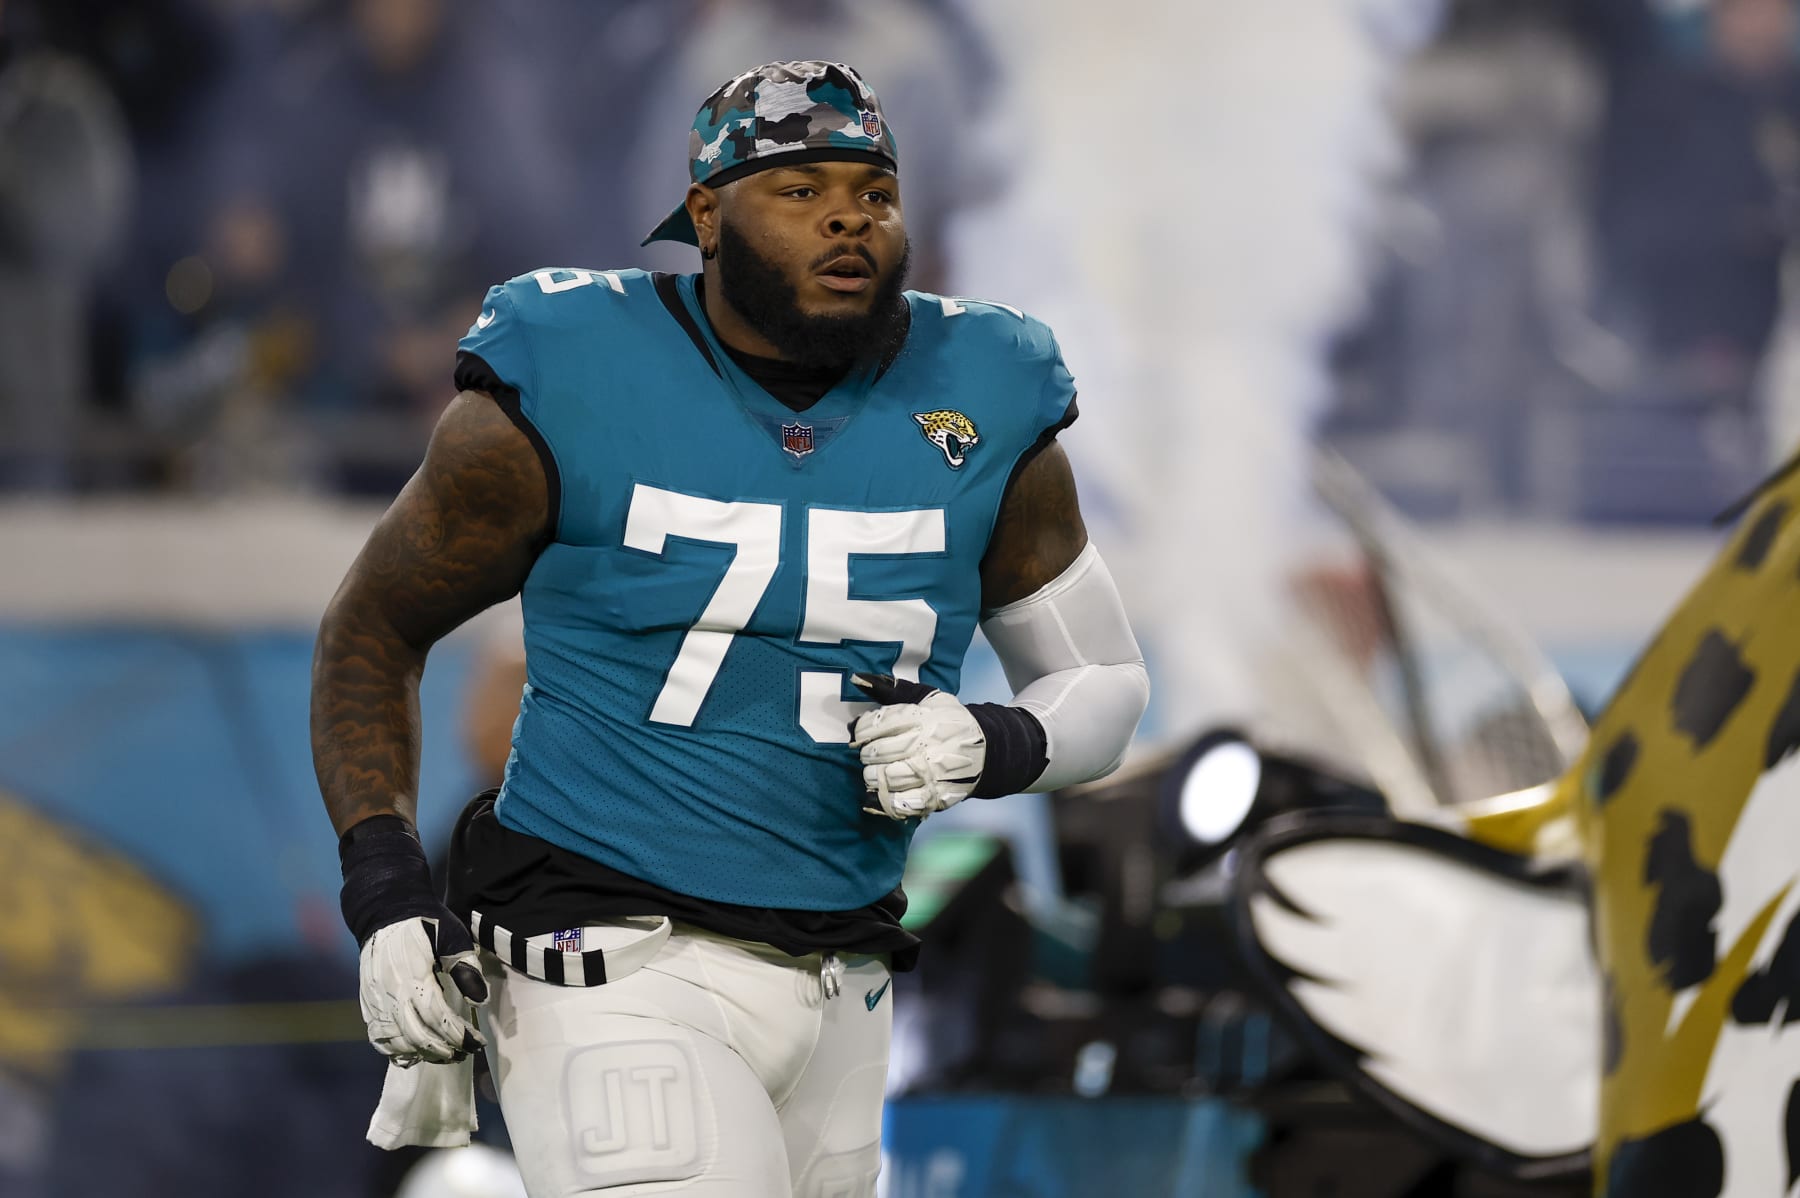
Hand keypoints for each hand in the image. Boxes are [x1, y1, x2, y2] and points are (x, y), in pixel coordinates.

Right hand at [358, 914, 487, 1067]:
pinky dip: (395, 1051)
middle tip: (464, 1053)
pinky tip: (414, 1054)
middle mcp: (391, 991)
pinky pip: (377, 1037)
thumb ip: (466, 968)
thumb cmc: (426, 923)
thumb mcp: (454, 936)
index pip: (437, 1017)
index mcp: (413, 974)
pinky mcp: (368, 1002)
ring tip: (444, 1054)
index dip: (458, 1035)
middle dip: (443, 1049)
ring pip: (396, 1041)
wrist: (386, 911)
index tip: (477, 1043)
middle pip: (416, 1035)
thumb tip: (480, 1000)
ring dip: (421, 1054)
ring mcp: (376, 999)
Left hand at [849, 674, 984, 819]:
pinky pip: (904, 802)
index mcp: (923, 717)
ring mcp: (933, 772)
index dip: (863, 730)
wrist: (987, 750)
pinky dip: (885, 801)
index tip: (862, 733)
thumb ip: (891, 689)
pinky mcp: (937, 795)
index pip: (878, 724)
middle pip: (880, 752)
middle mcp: (928, 744)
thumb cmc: (950, 721)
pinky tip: (879, 794)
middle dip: (867, 755)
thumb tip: (858, 679)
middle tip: (868, 755)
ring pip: (889, 777)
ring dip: (874, 777)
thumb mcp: (926, 697)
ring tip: (875, 773)